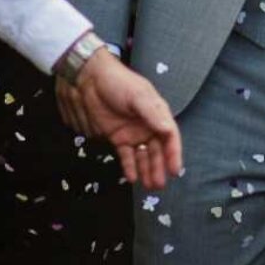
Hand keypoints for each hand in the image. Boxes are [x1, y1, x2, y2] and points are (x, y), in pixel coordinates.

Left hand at [57, 48, 181, 188]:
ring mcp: (132, 132)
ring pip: (143, 155)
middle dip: (159, 166)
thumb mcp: (138, 95)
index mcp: (157, 113)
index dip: (174, 153)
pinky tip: (133, 177)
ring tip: (150, 185)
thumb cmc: (118, 83)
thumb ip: (152, 113)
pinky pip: (126, 156)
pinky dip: (130, 167)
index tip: (175, 170)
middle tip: (160, 184)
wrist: (90, 80)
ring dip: (147, 170)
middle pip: (157, 150)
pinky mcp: (117, 137)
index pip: (170, 136)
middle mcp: (147, 125)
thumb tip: (167, 129)